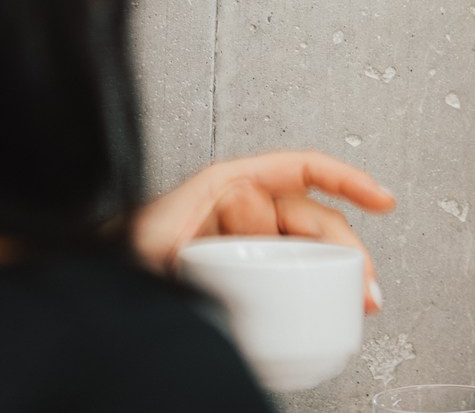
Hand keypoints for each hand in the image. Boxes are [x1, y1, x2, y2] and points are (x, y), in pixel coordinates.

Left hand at [134, 150, 397, 313]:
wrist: (94, 291)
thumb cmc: (116, 259)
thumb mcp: (154, 243)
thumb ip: (202, 230)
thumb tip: (249, 221)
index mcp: (225, 186)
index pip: (301, 169)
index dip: (346, 180)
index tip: (380, 199)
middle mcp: (242, 211)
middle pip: (313, 219)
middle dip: (347, 250)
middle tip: (364, 284)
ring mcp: (246, 243)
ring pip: (307, 250)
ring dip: (336, 272)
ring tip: (357, 299)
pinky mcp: (245, 273)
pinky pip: (291, 275)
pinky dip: (316, 288)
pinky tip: (330, 306)